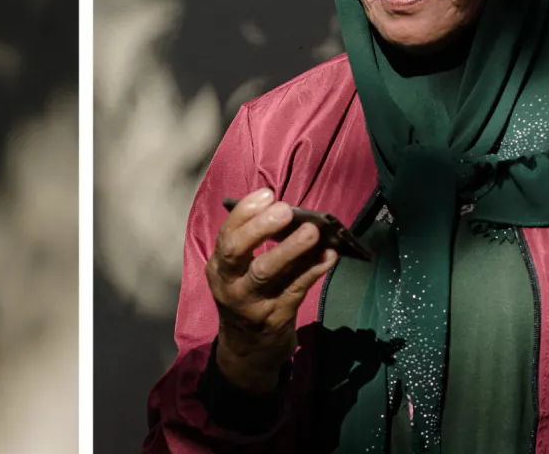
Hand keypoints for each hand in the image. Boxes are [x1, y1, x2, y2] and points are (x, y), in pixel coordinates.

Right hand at [205, 188, 338, 393]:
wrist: (247, 353)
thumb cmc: (247, 300)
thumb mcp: (238, 276)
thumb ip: (255, 248)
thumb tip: (290, 214)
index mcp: (219, 269)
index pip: (226, 235)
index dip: (245, 213)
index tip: (266, 194)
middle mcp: (229, 286)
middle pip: (237, 252)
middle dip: (260, 228)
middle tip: (284, 210)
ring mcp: (251, 304)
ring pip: (267, 272)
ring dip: (291, 249)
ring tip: (312, 231)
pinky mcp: (276, 318)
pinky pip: (297, 289)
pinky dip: (314, 269)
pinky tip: (329, 255)